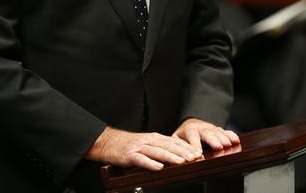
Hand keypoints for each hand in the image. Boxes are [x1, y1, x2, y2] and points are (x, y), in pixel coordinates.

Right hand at [85, 126, 202, 170]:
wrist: (107, 141)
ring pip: (157, 151)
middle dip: (183, 151)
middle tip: (195, 157)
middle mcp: (148, 140)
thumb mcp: (146, 143)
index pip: (173, 141)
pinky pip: (141, 159)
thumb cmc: (128, 144)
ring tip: (181, 162)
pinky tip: (158, 167)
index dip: (186, 147)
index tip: (198, 153)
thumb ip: (159, 148)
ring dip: (170, 157)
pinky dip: (150, 163)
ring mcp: (138, 147)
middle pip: (168, 145)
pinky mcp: (129, 155)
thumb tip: (177, 155)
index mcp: (153, 137)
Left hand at [173, 117, 240, 152]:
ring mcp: (211, 128)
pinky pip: (226, 132)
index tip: (198, 155)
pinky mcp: (219, 130)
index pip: (192, 137)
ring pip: (218, 132)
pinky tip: (236, 140)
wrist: (191, 123)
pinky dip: (231, 136)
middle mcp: (201, 128)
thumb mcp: (176, 139)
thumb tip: (173, 157)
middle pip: (207, 133)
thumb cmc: (183, 135)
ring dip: (224, 138)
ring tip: (228, 145)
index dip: (195, 146)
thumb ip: (176, 146)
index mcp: (189, 130)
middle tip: (218, 147)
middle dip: (213, 140)